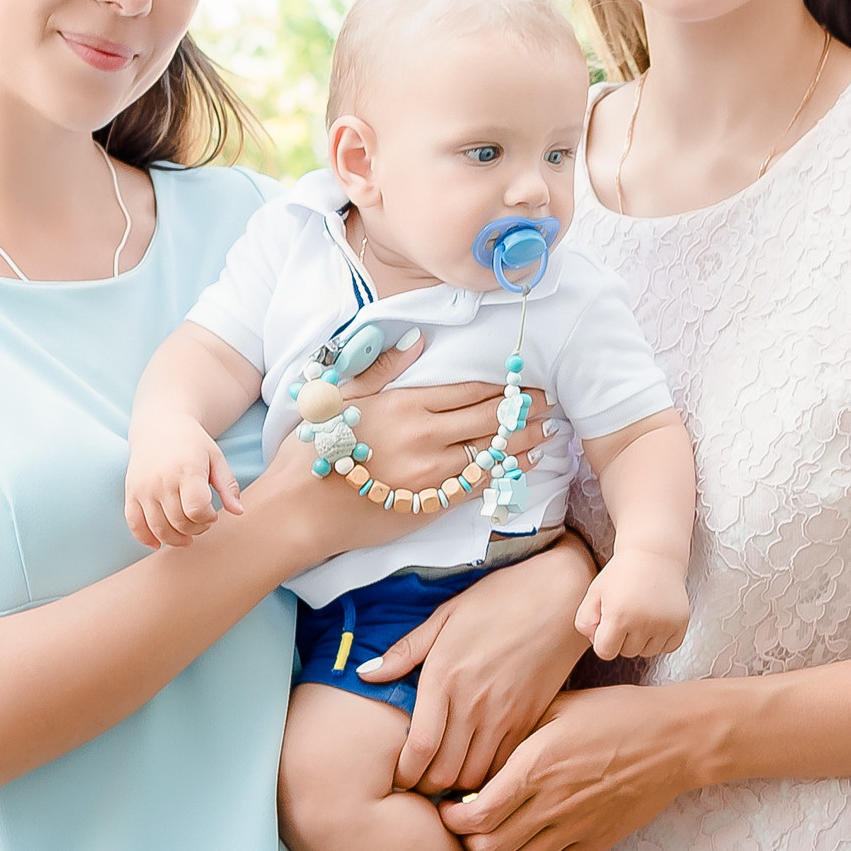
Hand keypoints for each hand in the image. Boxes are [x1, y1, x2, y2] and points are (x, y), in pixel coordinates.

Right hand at [125, 416, 241, 548]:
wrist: (159, 426)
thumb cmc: (193, 444)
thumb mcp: (216, 458)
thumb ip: (229, 486)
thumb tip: (239, 512)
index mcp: (187, 470)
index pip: (197, 510)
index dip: (208, 519)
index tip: (213, 514)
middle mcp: (162, 480)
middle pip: (179, 522)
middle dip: (196, 530)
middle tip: (202, 522)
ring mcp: (144, 488)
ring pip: (159, 528)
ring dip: (176, 539)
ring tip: (186, 534)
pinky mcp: (131, 493)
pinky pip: (134, 524)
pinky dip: (145, 538)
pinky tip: (158, 544)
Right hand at [289, 352, 556, 557]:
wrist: (300, 510)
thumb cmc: (314, 449)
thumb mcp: (341, 394)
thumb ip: (382, 367)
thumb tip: (419, 339)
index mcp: (405, 404)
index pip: (469, 390)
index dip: (502, 385)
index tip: (525, 379)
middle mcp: (426, 437)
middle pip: (490, 419)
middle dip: (525, 409)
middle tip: (551, 400)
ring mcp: (432, 474)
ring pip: (493, 453)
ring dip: (525, 440)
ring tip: (550, 429)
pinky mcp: (432, 504)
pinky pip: (481, 485)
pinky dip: (508, 472)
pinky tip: (525, 463)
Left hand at [359, 534, 595, 793]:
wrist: (561, 595)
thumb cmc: (499, 599)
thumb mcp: (446, 615)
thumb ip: (405, 650)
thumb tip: (364, 673)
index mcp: (445, 677)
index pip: (419, 748)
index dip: (404, 774)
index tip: (397, 777)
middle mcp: (474, 703)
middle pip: (444, 773)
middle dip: (426, 786)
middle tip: (418, 782)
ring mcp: (506, 716)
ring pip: (475, 777)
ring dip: (456, 786)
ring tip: (445, 777)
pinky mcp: (531, 720)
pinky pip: (504, 766)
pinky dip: (487, 776)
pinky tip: (477, 765)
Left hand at [441, 685, 704, 850]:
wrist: (674, 740)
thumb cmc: (616, 713)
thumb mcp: (558, 706)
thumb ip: (518, 733)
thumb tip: (479, 749)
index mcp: (537, 766)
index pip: (477, 814)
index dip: (452, 819)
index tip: (446, 807)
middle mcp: (552, 804)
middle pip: (489, 848)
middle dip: (464, 842)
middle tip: (460, 826)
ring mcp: (575, 829)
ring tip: (486, 841)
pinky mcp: (596, 844)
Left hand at [573, 550, 689, 661]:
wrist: (653, 555)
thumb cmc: (620, 575)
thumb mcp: (594, 593)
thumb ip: (584, 622)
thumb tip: (597, 643)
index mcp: (619, 615)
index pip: (605, 652)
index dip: (603, 640)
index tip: (607, 624)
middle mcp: (644, 622)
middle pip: (627, 653)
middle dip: (622, 638)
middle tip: (626, 613)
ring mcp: (665, 624)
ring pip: (647, 652)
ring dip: (642, 640)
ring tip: (640, 615)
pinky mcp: (681, 623)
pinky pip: (668, 648)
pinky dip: (661, 639)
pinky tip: (656, 619)